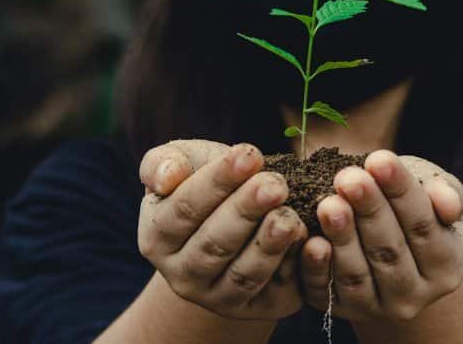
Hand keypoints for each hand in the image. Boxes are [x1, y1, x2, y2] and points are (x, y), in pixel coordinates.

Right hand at [137, 140, 307, 319]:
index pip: (185, 208)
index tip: (249, 154)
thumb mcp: (182, 164)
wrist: (232, 224)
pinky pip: (275, 290)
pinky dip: (292, 265)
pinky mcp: (258, 308)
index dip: (217, 181)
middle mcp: (182, 275)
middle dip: (246, 211)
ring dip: (268, 244)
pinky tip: (305, 238)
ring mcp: (219, 297)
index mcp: (157, 238)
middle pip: (214, 243)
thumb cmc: (203, 183)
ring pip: (244, 273)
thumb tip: (168, 177)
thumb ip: (164, 163)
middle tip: (275, 184)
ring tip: (288, 215)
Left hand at [299, 150, 462, 321]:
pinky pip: (326, 293)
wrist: (385, 250)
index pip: (423, 227)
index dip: (401, 192)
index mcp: (445, 266)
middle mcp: (414, 295)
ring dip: (342, 238)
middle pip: (390, 251)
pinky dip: (316, 268)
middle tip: (348, 178)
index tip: (379, 158)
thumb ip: (446, 193)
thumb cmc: (411, 209)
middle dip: (368, 210)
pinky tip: (311, 241)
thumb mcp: (433, 193)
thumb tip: (448, 203)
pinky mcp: (340, 311)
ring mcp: (376, 308)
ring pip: (358, 275)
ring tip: (329, 204)